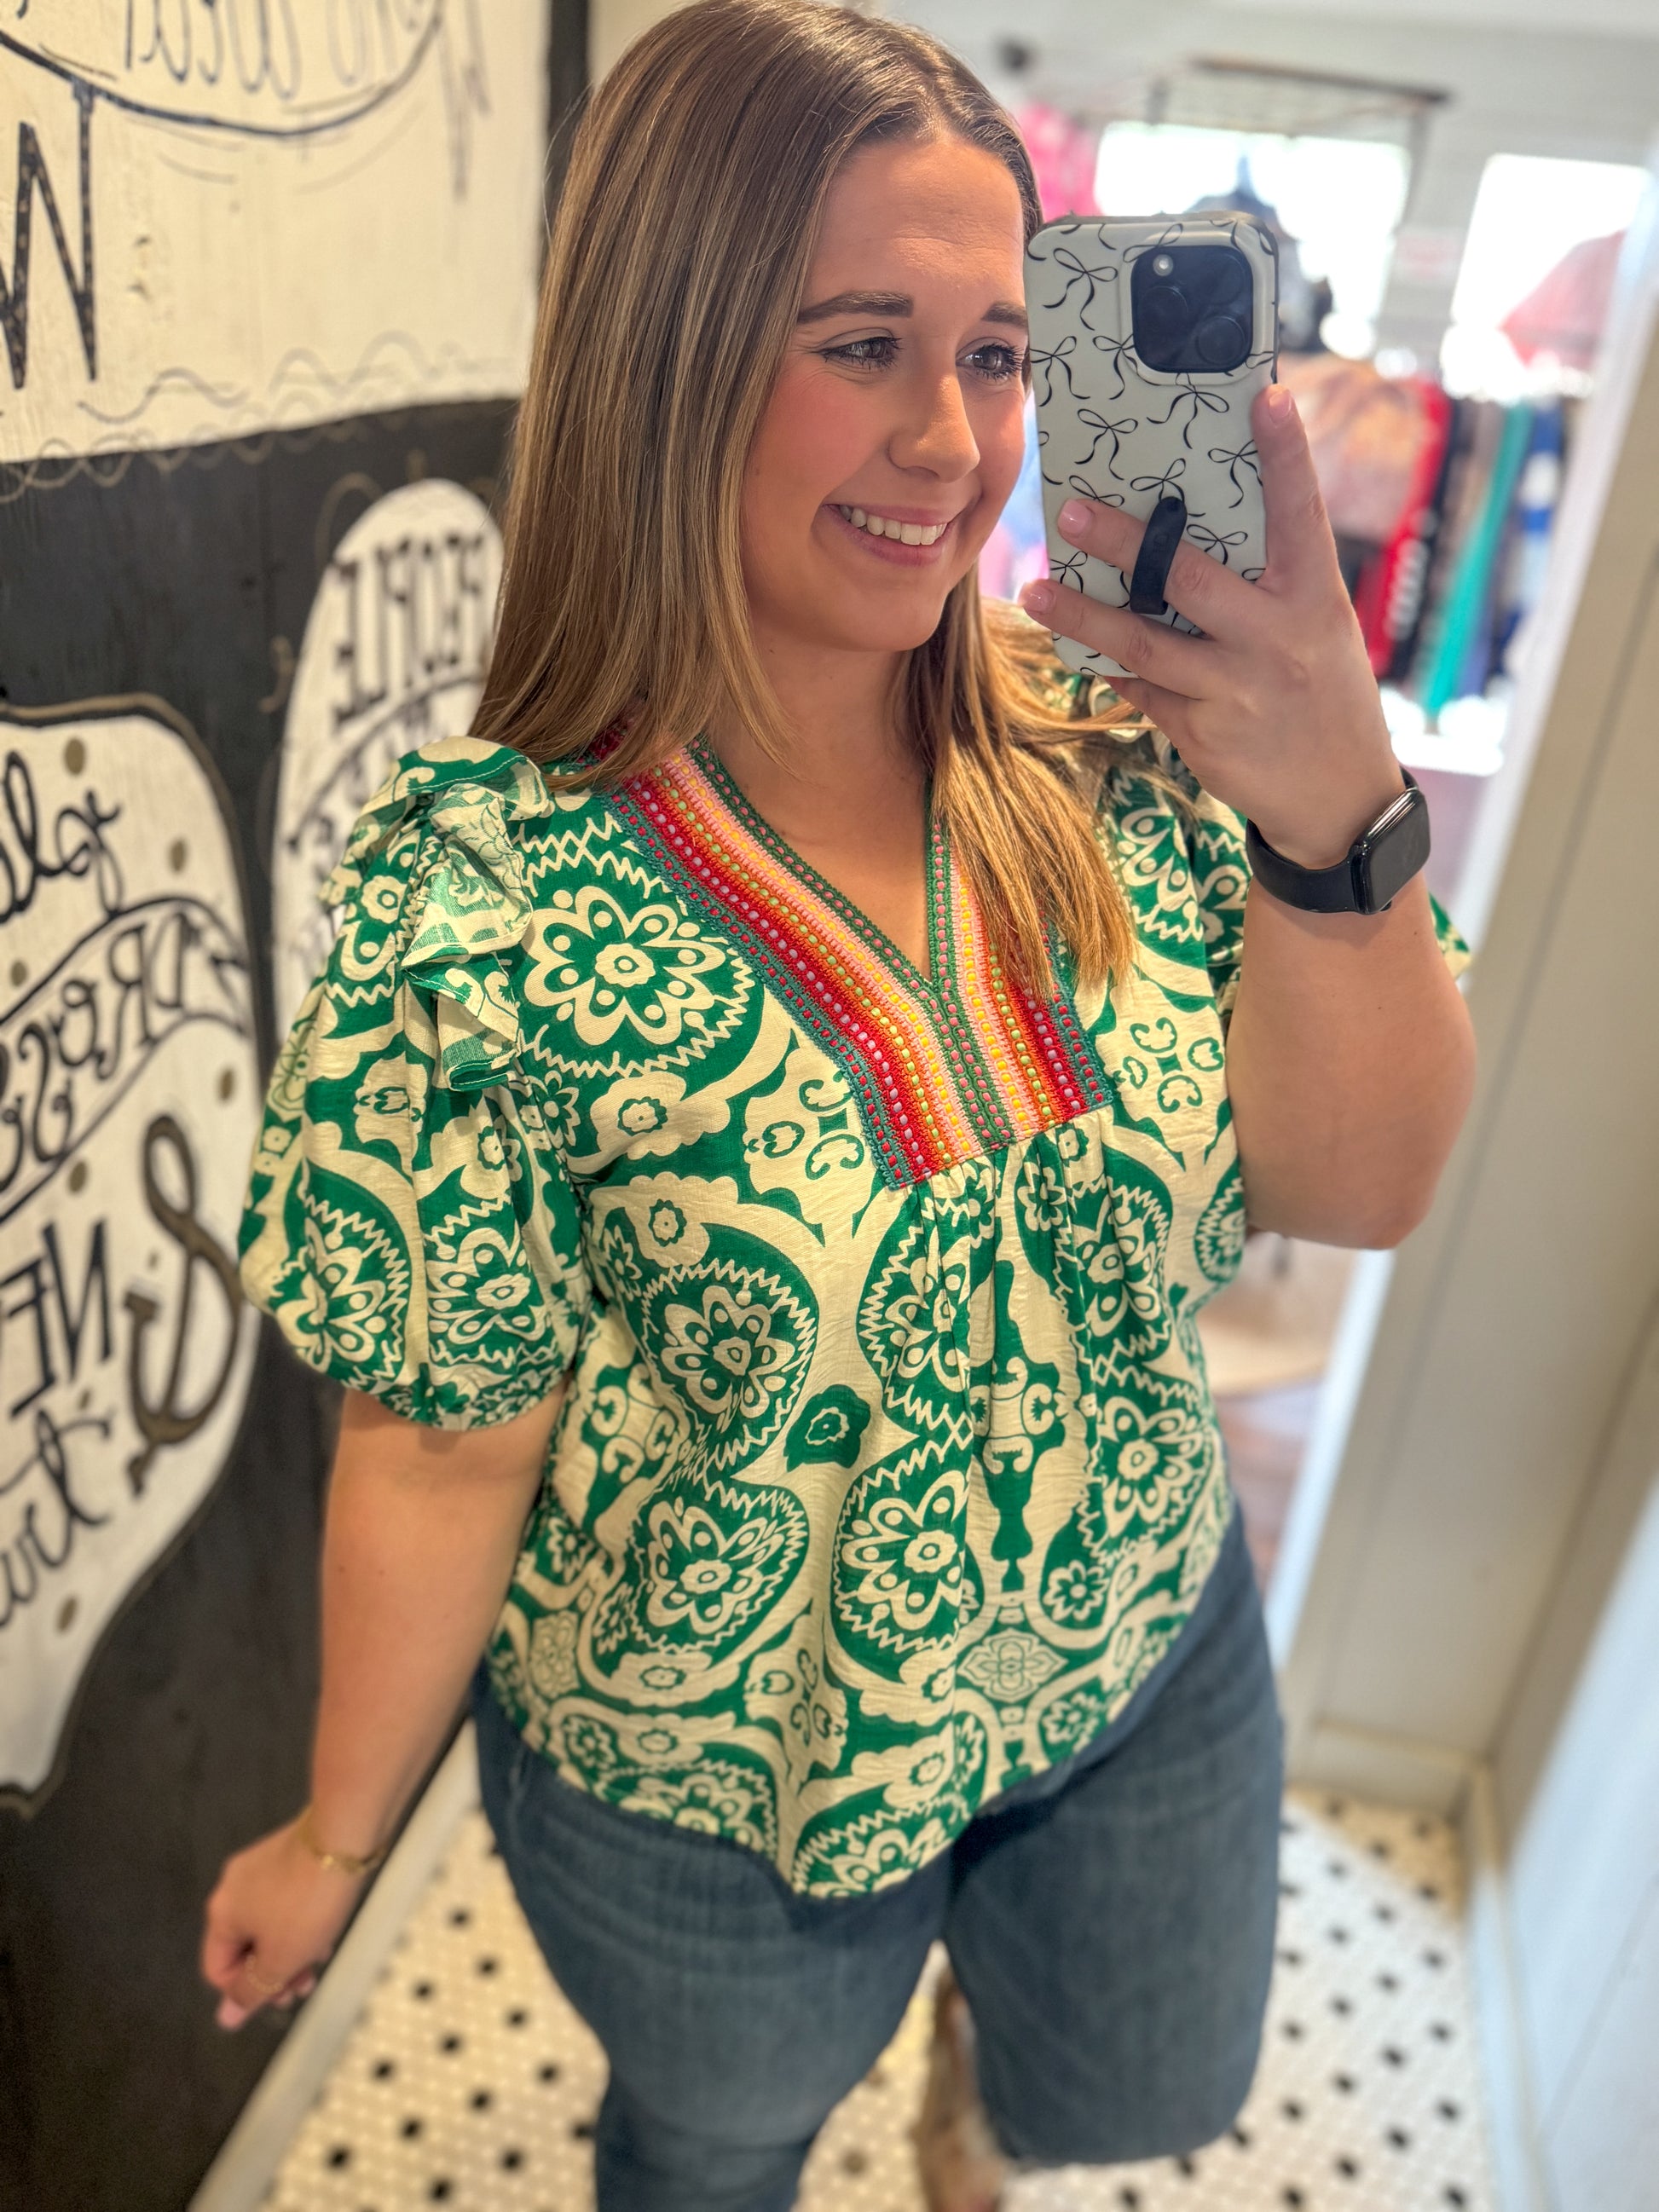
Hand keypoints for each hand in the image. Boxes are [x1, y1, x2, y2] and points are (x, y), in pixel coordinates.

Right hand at [201, 1819, 366, 2028]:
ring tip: (319, 1961)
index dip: (245, 1992)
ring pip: (267, 1925)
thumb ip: (251, 1991)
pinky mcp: (288, 1856)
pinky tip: (325, 1931)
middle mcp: (233, 1887)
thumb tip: (226, 2018)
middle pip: (244, 1947)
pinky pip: (285, 1902)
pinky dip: (300, 1922)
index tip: (279, 1995)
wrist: (343, 1836)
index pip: (217, 1970)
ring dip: (290, 1950)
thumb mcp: (280, 1959)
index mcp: (222, 1914)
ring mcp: (260, 1867)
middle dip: (272, 1973)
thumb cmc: (308, 1902)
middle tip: (302, 1986)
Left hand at [1019, 384, 1404, 869]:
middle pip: (1188, 580)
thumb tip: (1196, 526)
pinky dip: (1109, 665)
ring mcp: (1233, 690)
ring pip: (1142, 645)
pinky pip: (1141, 689)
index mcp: (1313, 599)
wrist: (1339, 797)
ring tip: (1034, 590)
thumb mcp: (1317, 627)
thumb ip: (1270, 583)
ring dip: (1081, 617)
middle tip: (1070, 512)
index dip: (1286, 454)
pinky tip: (1079, 647)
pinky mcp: (1200, 733)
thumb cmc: (1323, 690)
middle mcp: (1274, 641)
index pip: (1300, 514)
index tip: (1266, 397)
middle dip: (1125, 545)